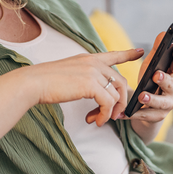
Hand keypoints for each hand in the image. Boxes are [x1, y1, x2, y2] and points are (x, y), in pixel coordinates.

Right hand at [23, 48, 143, 125]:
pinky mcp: (91, 84)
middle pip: (121, 82)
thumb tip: (97, 92)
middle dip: (121, 101)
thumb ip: (85, 78)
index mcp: (88, 58)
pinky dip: (105, 115)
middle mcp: (93, 62)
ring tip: (101, 120)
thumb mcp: (69, 74)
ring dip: (111, 112)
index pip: (113, 55)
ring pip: (116, 94)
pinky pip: (108, 103)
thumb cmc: (46, 83)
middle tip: (114, 116)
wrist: (33, 83)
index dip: (127, 54)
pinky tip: (97, 121)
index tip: (139, 53)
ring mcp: (93, 72)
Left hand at [131, 32, 172, 125]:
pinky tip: (125, 112)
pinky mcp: (158, 116)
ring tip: (141, 97)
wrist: (148, 106)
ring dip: (152, 99)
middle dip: (165, 80)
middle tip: (156, 75)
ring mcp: (168, 104)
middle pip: (172, 85)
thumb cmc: (151, 80)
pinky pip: (147, 115)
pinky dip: (135, 114)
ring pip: (161, 103)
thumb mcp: (152, 64)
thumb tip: (164, 32)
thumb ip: (158, 49)